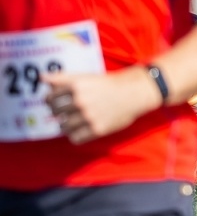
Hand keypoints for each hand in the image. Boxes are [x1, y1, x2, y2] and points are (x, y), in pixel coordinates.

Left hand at [42, 67, 162, 144]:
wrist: (134, 93)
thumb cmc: (109, 84)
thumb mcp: (85, 77)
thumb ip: (62, 78)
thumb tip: (41, 77)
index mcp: (76, 86)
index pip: (50, 98)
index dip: (50, 101)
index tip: (55, 102)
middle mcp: (80, 101)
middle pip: (55, 112)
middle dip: (58, 113)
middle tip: (66, 112)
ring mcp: (88, 116)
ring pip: (63, 127)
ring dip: (66, 125)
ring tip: (74, 121)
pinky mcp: (97, 129)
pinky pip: (75, 138)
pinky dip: (75, 135)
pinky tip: (82, 129)